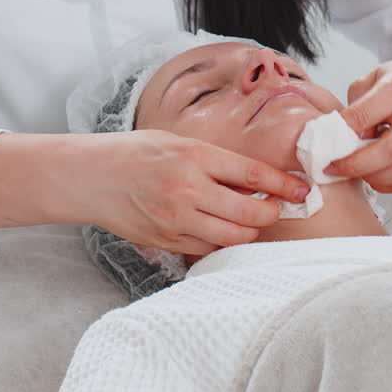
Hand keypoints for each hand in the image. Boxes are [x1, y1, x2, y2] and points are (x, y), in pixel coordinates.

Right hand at [68, 129, 310, 254]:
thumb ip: (215, 162)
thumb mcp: (178, 143)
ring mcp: (175, 219)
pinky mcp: (166, 241)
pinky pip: (208, 249)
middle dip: (272, 212)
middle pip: (249, 212)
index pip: (251, 174)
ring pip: (233, 236)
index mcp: (193, 156)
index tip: (302, 190)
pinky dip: (223, 241)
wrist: (90, 176)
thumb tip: (256, 181)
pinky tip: (222, 228)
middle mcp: (186, 189)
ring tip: (251, 218)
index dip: (283, 185)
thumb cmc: (136, 153)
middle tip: (277, 207)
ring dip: (250, 229)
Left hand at [323, 57, 391, 193]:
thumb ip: (356, 106)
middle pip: (391, 150)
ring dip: (375, 178)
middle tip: (333, 168)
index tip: (324, 144)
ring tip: (357, 173)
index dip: (342, 132)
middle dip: (357, 165)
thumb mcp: (372, 79)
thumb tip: (343, 140)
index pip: (365, 115)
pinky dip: (390, 185)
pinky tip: (375, 177)